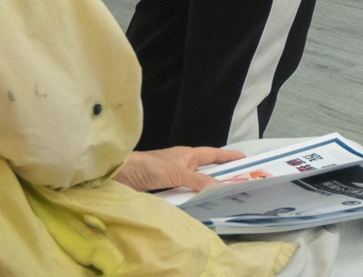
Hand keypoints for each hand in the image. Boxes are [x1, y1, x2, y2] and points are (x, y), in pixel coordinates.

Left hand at [114, 146, 242, 192]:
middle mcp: (182, 165)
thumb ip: (197, 181)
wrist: (118, 175)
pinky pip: (181, 194)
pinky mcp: (162, 189)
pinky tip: (195, 207)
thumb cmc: (147, 166)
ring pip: (193, 184)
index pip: (213, 155)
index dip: (228, 157)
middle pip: (205, 171)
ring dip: (203, 190)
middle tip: (237, 185)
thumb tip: (222, 187)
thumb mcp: (176, 173)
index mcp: (188, 155)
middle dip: (220, 177)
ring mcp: (172, 178)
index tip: (244, 159)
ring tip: (219, 200)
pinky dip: (190, 199)